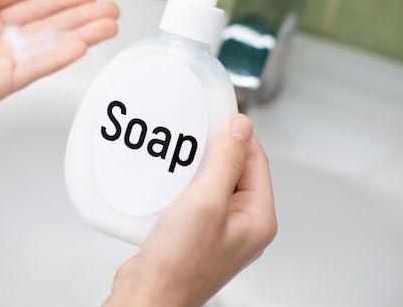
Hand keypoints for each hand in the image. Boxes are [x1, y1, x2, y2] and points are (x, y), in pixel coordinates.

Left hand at [0, 0, 116, 203]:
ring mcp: (4, 66)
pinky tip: (82, 45)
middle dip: (83, 19)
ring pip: (50, 47)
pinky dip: (58, 57)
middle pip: (51, 29)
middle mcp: (2, 45)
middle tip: (112, 12)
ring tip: (110, 26)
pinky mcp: (1, 85)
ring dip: (81, 36)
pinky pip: (35, 68)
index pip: (36, 11)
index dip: (64, 2)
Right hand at [104, 114, 276, 306]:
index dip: (237, 135)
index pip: (255, 161)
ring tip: (176, 156)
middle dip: (212, 150)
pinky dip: (179, 184)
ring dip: (193, 166)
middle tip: (192, 133)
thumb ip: (226, 162)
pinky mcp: (193, 232)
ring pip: (210, 182)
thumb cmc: (178, 265)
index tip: (218, 115)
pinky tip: (164, 180)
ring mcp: (217, 229)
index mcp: (256, 219)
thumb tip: (241, 128)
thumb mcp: (206, 202)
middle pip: (233, 170)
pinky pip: (192, 197)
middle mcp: (240, 224)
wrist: (148, 296)